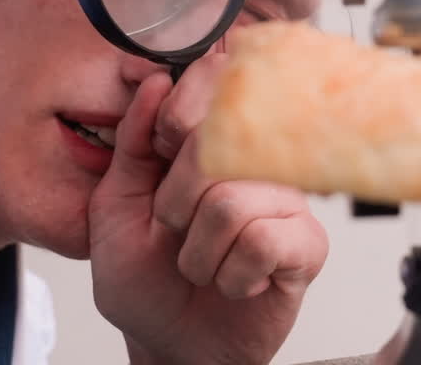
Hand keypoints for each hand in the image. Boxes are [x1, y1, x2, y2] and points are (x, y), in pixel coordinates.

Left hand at [88, 55, 328, 364]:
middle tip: (174, 229)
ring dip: (199, 253)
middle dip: (175, 204)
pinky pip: (264, 242)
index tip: (161, 158)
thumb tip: (157, 81)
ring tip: (202, 265)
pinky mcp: (307, 244)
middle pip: (217, 146)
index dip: (178, 118)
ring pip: (233, 202)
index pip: (213, 83)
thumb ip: (132, 140)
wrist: (167, 344)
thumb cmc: (144, 277)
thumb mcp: (114, 203)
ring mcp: (285, 200)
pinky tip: (234, 281)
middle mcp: (254, 161)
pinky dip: (232, 275)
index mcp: (210, 139)